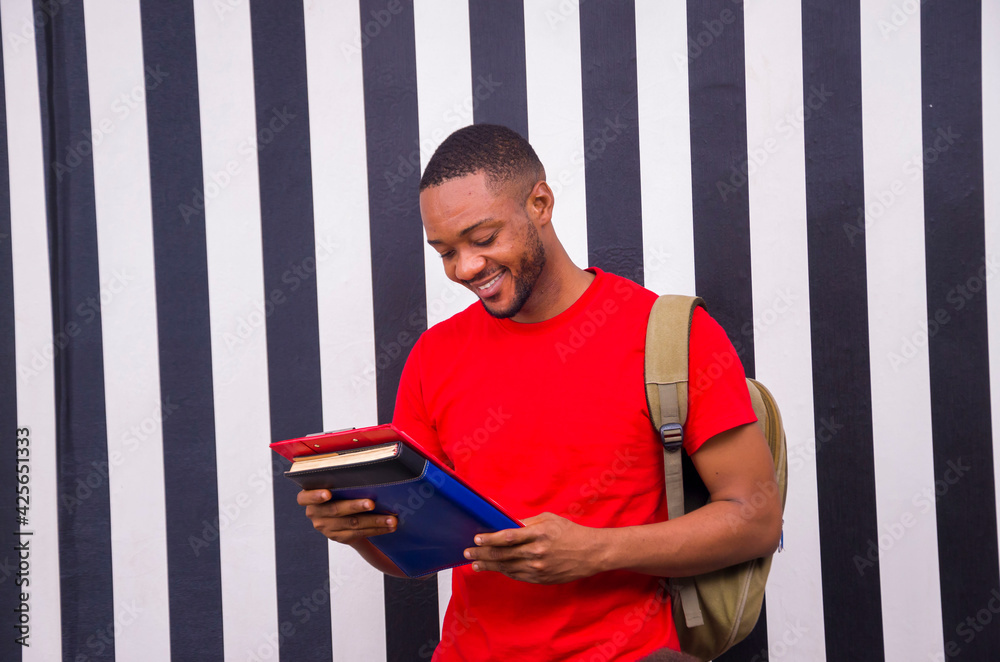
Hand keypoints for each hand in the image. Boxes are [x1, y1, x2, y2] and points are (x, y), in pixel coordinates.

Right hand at [297, 490, 396, 543]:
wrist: (342, 515)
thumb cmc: (340, 492)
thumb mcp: (336, 485)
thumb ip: (341, 481)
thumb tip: (366, 471)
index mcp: (309, 497)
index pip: (304, 497)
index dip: (314, 496)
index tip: (327, 493)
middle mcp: (315, 514)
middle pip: (336, 510)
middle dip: (356, 506)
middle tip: (371, 503)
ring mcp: (327, 528)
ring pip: (352, 524)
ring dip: (374, 521)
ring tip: (391, 519)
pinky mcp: (340, 537)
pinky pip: (360, 533)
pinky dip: (376, 529)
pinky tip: (389, 526)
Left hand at [462, 512, 606, 583]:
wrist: (591, 553)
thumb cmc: (570, 532)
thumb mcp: (549, 519)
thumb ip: (527, 523)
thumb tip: (506, 524)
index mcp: (538, 534)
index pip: (507, 537)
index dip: (489, 539)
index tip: (477, 539)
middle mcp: (536, 553)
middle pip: (503, 555)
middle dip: (483, 554)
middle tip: (468, 553)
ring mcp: (538, 568)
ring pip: (507, 568)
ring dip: (489, 566)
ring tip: (476, 564)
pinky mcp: (541, 579)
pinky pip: (518, 576)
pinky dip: (505, 572)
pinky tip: (495, 568)